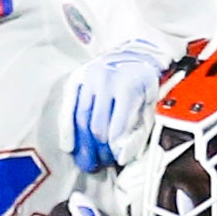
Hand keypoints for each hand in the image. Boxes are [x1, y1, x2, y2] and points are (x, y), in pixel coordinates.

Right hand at [61, 39, 162, 173]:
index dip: (114, 149)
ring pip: (80, 119)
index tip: (115, 160)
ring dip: (82, 144)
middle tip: (101, 163)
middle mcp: (105, 81)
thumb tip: (122, 156)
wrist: (134, 52)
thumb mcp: (150, 104)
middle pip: (96, 125)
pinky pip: (67, 109)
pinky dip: (67, 130)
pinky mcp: (76, 80)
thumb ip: (138, 130)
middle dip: (98, 149)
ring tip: (86, 162)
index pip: (116, 128)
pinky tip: (68, 147)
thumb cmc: (143, 82)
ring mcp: (87, 79)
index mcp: (127, 87)